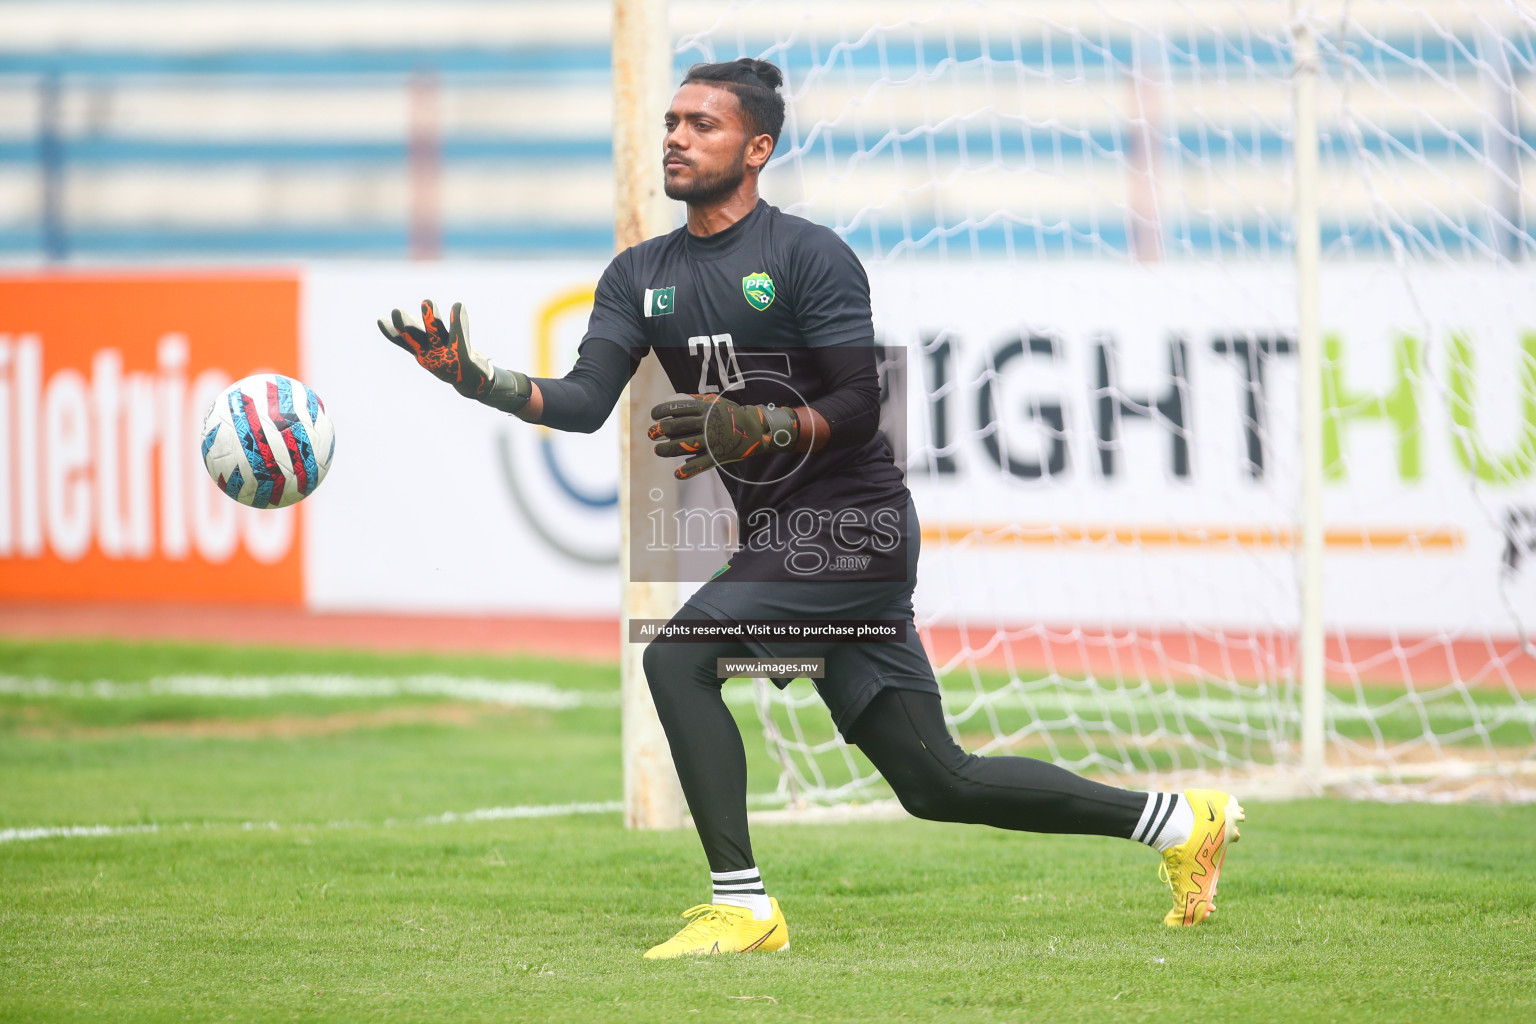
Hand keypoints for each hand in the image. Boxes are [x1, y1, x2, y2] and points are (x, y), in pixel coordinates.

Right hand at [378, 300, 493, 399]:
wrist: (472, 380)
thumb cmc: (449, 361)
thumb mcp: (431, 348)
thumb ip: (419, 334)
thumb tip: (406, 316)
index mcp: (422, 352)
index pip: (403, 341)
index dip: (391, 332)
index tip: (380, 320)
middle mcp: (431, 354)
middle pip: (416, 338)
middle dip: (406, 326)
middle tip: (396, 311)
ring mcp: (446, 355)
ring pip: (436, 334)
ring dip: (431, 318)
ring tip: (427, 301)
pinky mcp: (462, 354)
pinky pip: (459, 334)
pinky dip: (458, 319)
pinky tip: (458, 306)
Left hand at [648, 394, 799, 479]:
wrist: (755, 429)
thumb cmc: (731, 414)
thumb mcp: (714, 403)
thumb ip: (692, 401)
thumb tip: (669, 400)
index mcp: (706, 409)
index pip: (678, 408)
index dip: (662, 411)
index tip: (653, 415)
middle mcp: (708, 423)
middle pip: (677, 426)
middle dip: (660, 430)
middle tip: (651, 434)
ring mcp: (713, 440)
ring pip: (684, 445)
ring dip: (667, 449)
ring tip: (657, 450)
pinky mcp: (718, 455)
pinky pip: (700, 464)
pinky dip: (688, 470)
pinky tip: (677, 473)